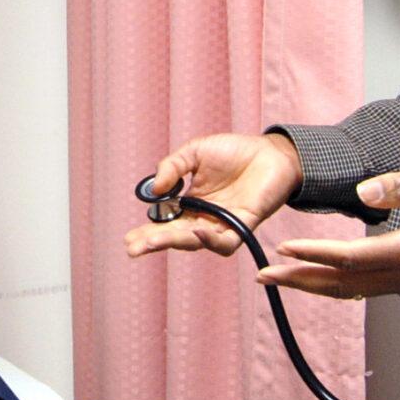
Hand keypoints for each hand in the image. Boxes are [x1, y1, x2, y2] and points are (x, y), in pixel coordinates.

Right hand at [123, 131, 301, 258]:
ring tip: (153, 241)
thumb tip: (154, 190)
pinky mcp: (243, 225)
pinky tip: (195, 230)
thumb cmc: (235, 151)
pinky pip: (225, 241)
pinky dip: (209, 239)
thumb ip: (172, 167)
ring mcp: (223, 224)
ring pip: (195, 242)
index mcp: (190, 204)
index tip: (128, 239)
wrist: (270, 151)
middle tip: (133, 248)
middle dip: (153, 243)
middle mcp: (204, 218)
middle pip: (176, 237)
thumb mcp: (195, 152)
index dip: (146, 233)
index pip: (164, 224)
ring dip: (175, 242)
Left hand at [261, 161, 399, 297]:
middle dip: (301, 280)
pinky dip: (337, 287)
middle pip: (345, 283)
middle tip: (265, 276)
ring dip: (315, 286)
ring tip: (281, 280)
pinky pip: (367, 289)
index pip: (353, 257)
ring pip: (353, 291)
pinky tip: (319, 281)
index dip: (316, 254)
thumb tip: (363, 190)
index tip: (285, 247)